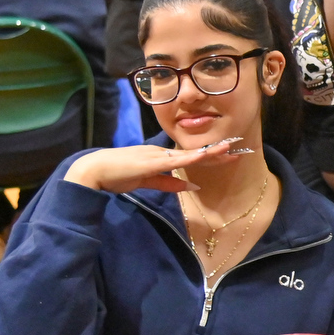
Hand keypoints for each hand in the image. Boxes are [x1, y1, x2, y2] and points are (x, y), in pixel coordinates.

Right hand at [63, 137, 248, 193]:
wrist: (94, 172)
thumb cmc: (116, 176)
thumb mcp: (147, 182)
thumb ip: (168, 184)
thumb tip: (192, 186)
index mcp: (161, 156)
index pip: (191, 156)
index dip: (211, 155)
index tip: (229, 154)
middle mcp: (162, 152)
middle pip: (195, 152)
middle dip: (218, 152)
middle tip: (239, 149)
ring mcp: (157, 154)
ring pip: (190, 153)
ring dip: (211, 152)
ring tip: (230, 148)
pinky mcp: (151, 161)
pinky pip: (176, 160)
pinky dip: (192, 158)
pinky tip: (206, 156)